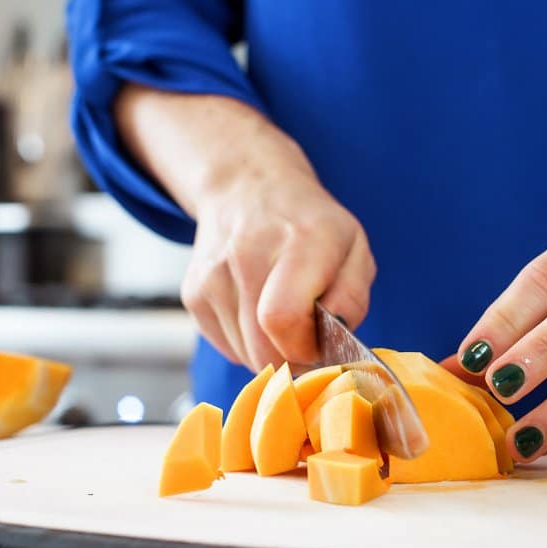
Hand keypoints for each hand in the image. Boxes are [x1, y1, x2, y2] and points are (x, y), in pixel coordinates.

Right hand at [185, 169, 375, 370]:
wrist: (248, 190)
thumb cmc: (310, 225)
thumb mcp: (354, 248)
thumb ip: (352, 297)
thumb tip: (333, 343)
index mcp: (300, 241)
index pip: (283, 320)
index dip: (305, 348)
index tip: (320, 341)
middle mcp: (247, 254)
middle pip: (262, 350)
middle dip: (292, 358)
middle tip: (307, 336)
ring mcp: (212, 275)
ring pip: (244, 355)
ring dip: (270, 351)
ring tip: (283, 315)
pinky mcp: (192, 293)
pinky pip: (226, 346)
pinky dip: (247, 343)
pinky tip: (257, 310)